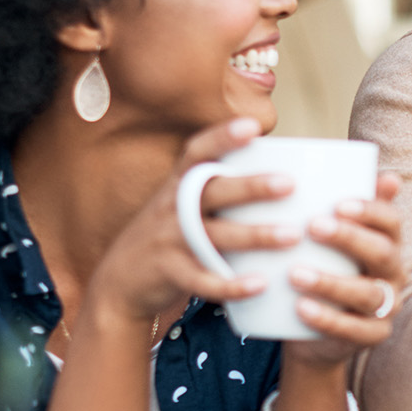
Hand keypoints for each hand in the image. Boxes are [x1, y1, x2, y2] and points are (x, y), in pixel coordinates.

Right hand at [82, 118, 292, 329]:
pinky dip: (231, 284)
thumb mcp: (180, 206)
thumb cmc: (169, 237)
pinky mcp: (170, 274)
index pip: (196, 153)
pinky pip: (203, 280)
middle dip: (250, 186)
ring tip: (292, 235)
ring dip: (254, 235)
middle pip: (212, 191)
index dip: (222, 137)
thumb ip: (216, 190)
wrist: (119, 282)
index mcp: (177, 186)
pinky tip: (260, 284)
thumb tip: (276, 171)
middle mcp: (172, 208)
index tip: (253, 126)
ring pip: (214, 236)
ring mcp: (169, 240)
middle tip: (290, 182)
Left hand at [280, 172, 405, 370]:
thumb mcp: (324, 242)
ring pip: (368, 293)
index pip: (391, 221)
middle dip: (350, 238)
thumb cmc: (319, 272)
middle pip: (383, 253)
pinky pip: (354, 330)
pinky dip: (328, 319)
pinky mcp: (372, 337)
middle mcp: (394, 274)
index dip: (370, 210)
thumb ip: (331, 208)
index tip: (338, 202)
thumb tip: (337, 167)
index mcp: (387, 243)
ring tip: (295, 272)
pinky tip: (300, 308)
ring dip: (332, 282)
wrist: (313, 334)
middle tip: (312, 226)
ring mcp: (386, 308)